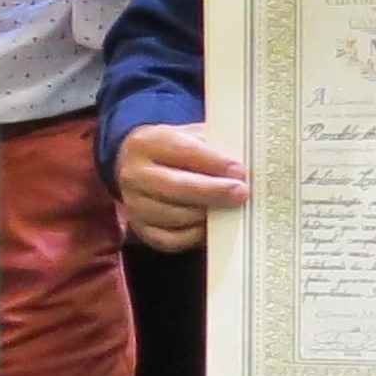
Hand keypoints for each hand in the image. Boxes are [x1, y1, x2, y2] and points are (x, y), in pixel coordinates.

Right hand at [115, 123, 247, 254]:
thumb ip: (212, 147)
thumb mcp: (188, 136)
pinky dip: (195, 235)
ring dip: (207, 215)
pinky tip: (210, 225)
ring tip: (228, 208)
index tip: (239, 171)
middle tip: (241, 193)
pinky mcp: (140, 229)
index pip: (183, 151)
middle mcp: (134, 175)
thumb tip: (241, 166)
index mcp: (147, 143)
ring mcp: (133, 205)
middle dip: (213, 192)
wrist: (137, 167)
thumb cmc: (173, 151)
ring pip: (175, 216)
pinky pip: (171, 239)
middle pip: (176, 187)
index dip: (214, 162)